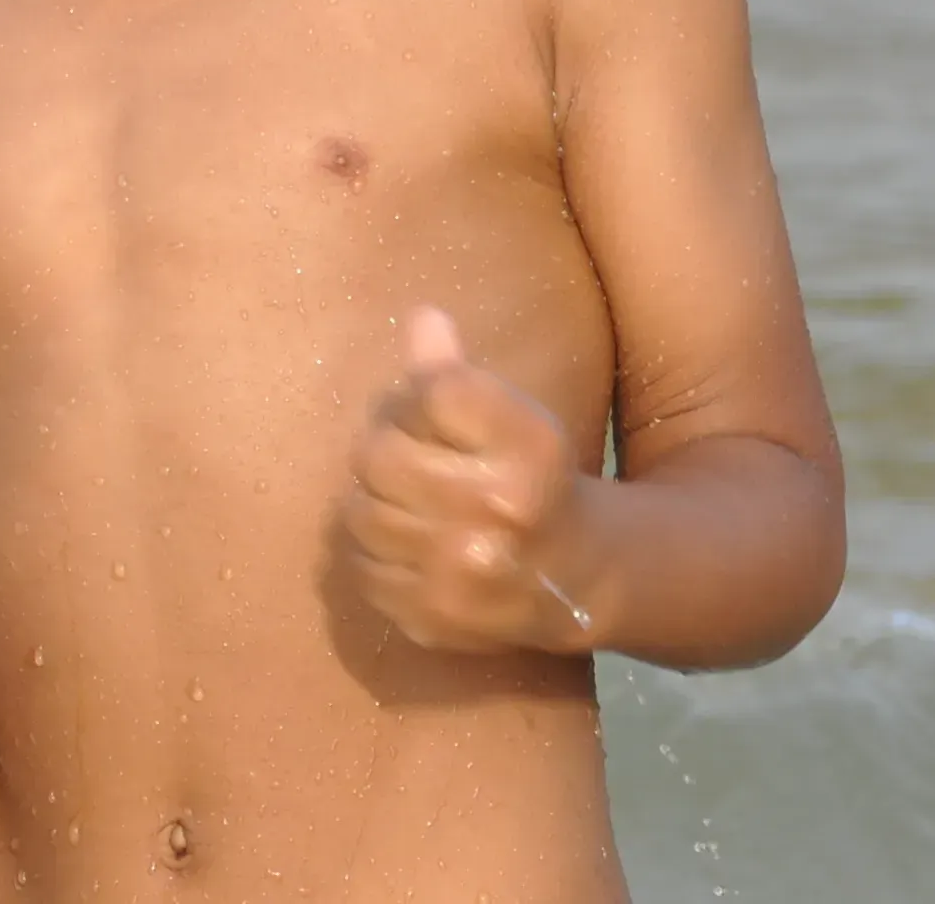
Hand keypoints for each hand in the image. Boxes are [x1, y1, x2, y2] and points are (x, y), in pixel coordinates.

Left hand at [340, 305, 594, 653]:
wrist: (576, 578)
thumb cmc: (532, 479)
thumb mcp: (511, 418)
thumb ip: (456, 371)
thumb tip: (421, 318)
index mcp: (527, 446)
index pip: (431, 390)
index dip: (414, 398)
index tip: (427, 415)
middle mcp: (497, 508)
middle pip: (377, 453)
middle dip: (383, 450)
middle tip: (403, 460)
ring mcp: (460, 570)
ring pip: (358, 514)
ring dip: (371, 504)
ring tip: (402, 503)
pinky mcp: (433, 617)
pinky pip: (362, 571)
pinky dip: (374, 556)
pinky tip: (406, 547)